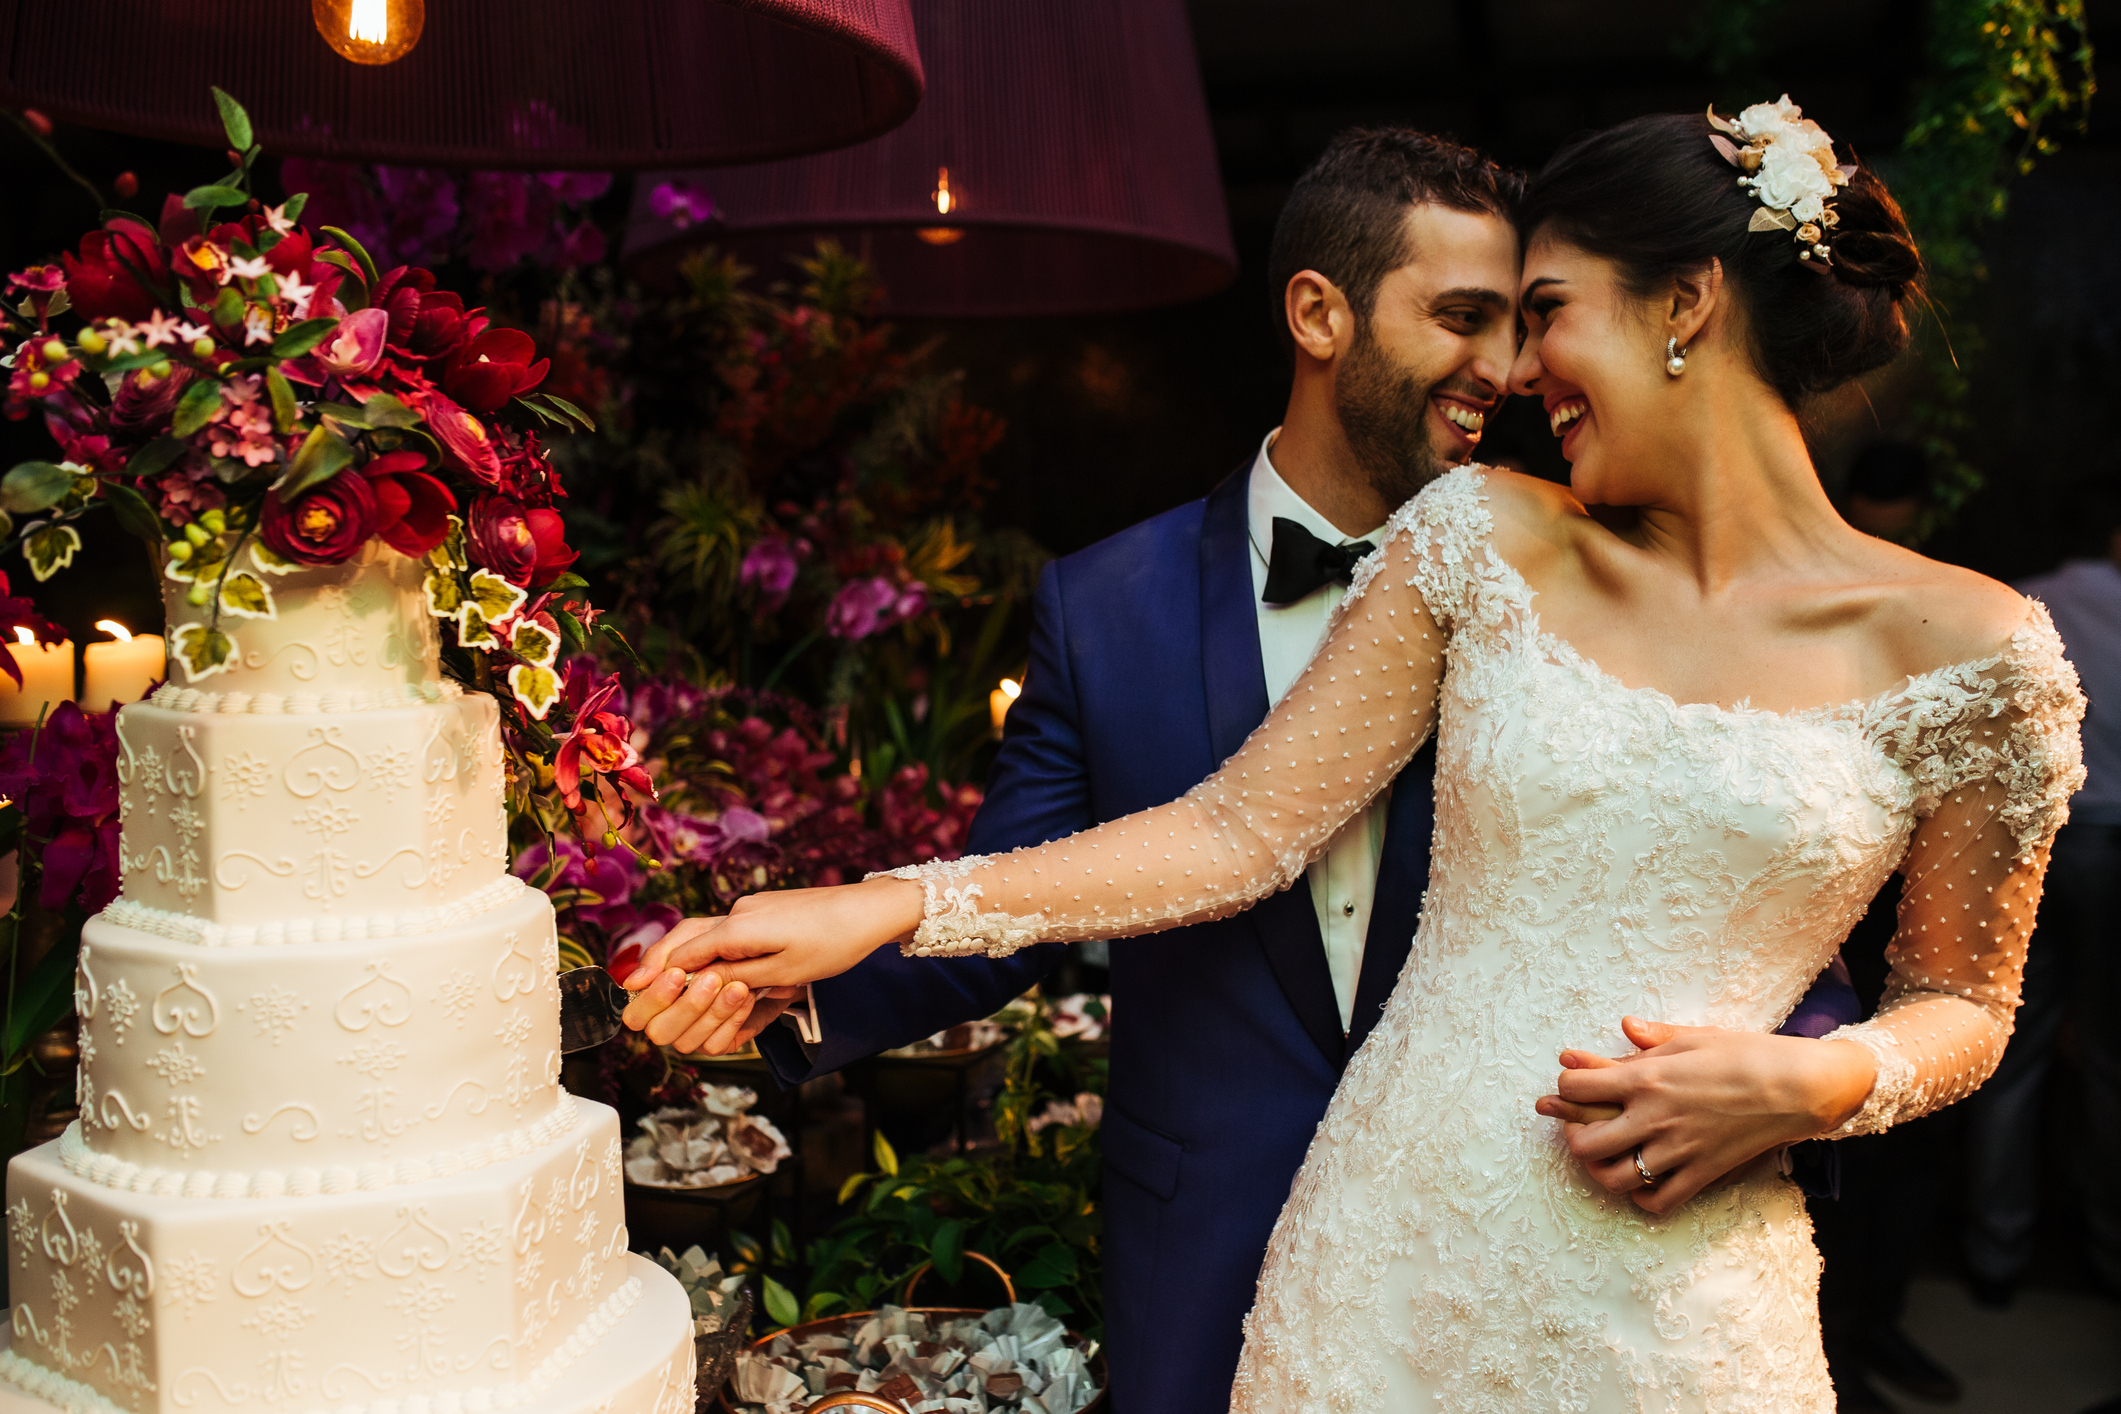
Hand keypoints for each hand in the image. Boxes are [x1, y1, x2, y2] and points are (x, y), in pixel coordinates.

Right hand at [620, 876, 924, 1050]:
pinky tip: (707, 962)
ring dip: (683, 953)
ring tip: (666, 975)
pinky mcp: (766, 909)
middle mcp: (738, 912)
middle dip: (661, 959)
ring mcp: (752, 907)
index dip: (657, 971)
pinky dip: (708, 947)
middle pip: (686, 935)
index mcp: (739, 928)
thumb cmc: (834, 944)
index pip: (685, 951)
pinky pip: (725, 929)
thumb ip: (738, 976)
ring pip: (704, 930)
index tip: (633, 988)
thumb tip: (701, 983)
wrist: (870, 910)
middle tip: (638, 982)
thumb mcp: (785, 971)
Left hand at [1533, 1015, 1875, 1216]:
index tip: (1574, 1082)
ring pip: (1614, 1177)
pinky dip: (1640, 1195)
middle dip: (1573, 1134)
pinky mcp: (1701, 1174)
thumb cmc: (1748, 1053)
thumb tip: (1623, 1027)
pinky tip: (1640, 1178)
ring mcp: (1677, 1150)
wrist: (1798, 1088)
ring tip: (1605, 1154)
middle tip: (1580, 1124)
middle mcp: (1655, 1117)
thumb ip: (1653, 1039)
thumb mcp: (1696, 1037)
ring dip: (1600, 1168)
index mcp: (1647, 1078)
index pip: (1576, 1088)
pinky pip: (1656, 1200)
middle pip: (1585, 1143)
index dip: (1566, 1085)